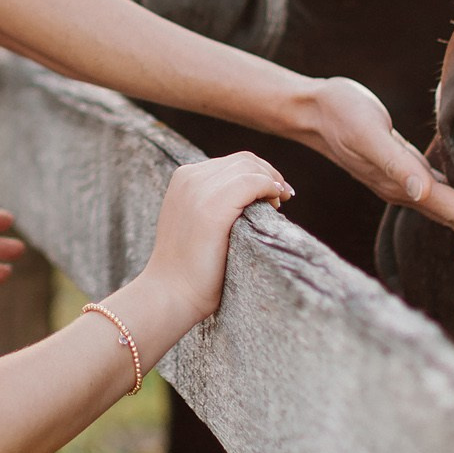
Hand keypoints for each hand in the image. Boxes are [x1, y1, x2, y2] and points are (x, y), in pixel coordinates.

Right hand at [140, 152, 292, 323]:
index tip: (273, 193)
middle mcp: (190, 177)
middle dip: (268, 174)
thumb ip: (213, 201)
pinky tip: (277, 202)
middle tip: (283, 197)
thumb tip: (252, 195)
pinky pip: (252, 182)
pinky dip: (270, 187)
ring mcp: (199, 191)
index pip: (232, 162)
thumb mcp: (195, 220)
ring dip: (271, 181)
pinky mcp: (213, 209)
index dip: (258, 173)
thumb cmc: (189, 266)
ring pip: (249, 167)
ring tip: (279, 204)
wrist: (171, 292)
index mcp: (183, 178)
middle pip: (243, 160)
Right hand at [294, 78, 453, 260]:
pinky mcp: (401, 168)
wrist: (312, 110)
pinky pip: (440, 192)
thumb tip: (421, 192)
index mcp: (403, 186)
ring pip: (449, 209)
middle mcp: (405, 191)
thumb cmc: (341, 114)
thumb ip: (394, 164)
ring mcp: (402, 183)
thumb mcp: (368, 133)